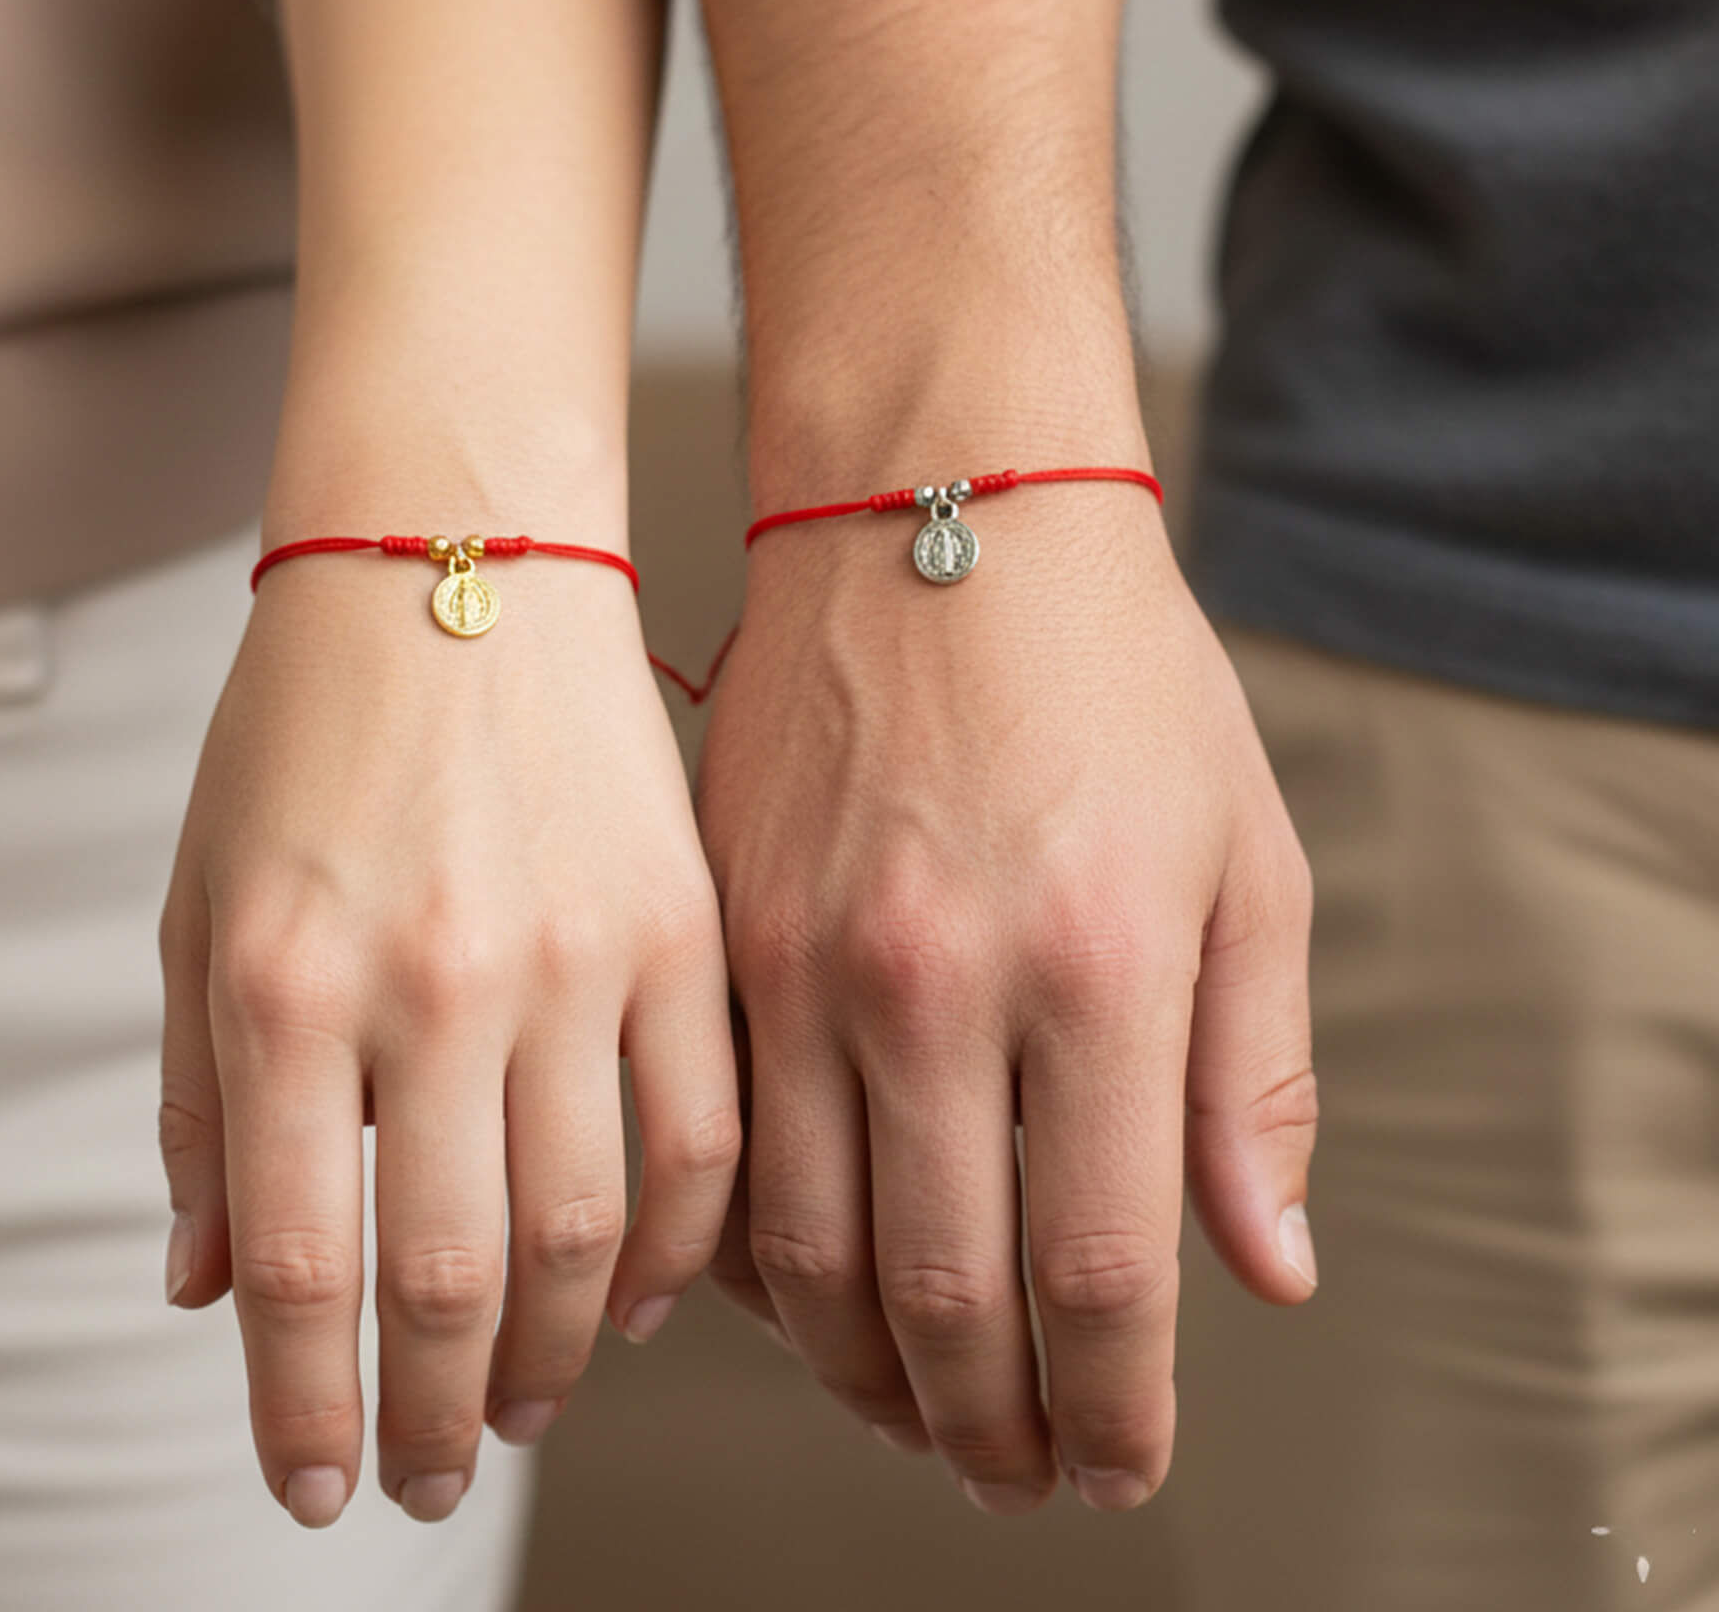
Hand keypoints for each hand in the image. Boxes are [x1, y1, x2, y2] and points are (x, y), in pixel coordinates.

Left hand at [157, 550, 738, 1526]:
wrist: (458, 561)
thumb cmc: (309, 725)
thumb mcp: (202, 902)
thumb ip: (197, 1105)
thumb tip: (203, 1289)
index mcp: (286, 983)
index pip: (298, 1273)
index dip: (304, 1417)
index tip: (316, 1487)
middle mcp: (431, 985)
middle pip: (447, 1284)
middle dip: (432, 1421)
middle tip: (430, 1477)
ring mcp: (572, 956)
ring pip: (590, 1237)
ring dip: (558, 1359)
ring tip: (528, 1400)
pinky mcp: (677, 927)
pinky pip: (704, 1135)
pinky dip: (685, 1247)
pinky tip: (650, 1295)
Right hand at [695, 483, 1315, 1514]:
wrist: (935, 512)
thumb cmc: (1112, 669)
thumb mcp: (1248, 855)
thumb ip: (1254, 1077)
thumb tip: (1262, 1265)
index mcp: (1096, 965)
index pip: (1100, 1275)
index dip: (1112, 1411)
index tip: (1115, 1462)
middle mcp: (935, 977)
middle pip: (940, 1300)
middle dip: (987, 1427)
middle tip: (1013, 1464)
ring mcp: (802, 953)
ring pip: (805, 1252)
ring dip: (861, 1370)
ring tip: (910, 1404)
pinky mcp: (719, 926)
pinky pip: (714, 1143)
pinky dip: (753, 1251)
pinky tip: (800, 1280)